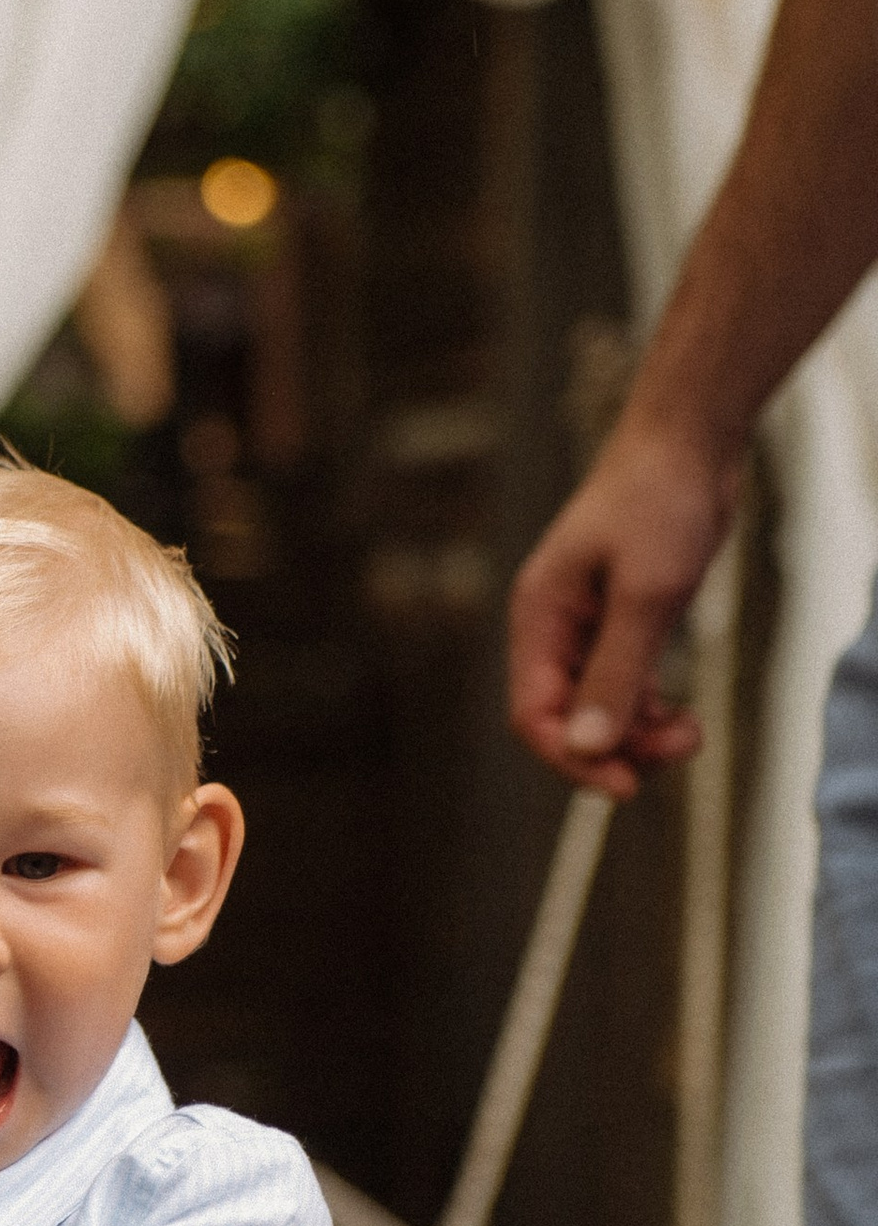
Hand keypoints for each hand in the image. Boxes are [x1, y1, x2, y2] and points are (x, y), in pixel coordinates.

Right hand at [508, 406, 734, 794]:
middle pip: (566, 720)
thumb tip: (588, 748)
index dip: (573, 758)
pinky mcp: (621, 620)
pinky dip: (650, 709)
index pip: (534, 714)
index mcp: (539, 618)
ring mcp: (588, 626)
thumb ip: (616, 673)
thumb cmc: (659, 501)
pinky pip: (624, 686)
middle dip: (615, 747)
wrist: (690, 440)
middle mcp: (554, 628)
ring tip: (689, 733)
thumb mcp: (645, 594)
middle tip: (676, 751)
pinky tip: (681, 715)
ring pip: (598, 708)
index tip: (626, 784)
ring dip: (640, 734)